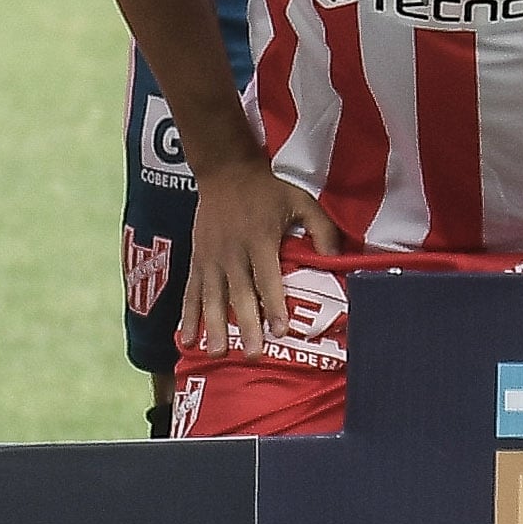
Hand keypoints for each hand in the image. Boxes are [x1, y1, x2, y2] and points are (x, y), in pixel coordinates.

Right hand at [182, 159, 334, 354]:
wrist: (225, 170)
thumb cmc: (268, 189)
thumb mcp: (301, 201)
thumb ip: (321, 229)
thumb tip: (335, 260)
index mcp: (260, 239)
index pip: (267, 277)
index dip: (274, 304)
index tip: (280, 330)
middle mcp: (233, 252)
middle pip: (239, 293)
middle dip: (246, 324)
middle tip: (252, 353)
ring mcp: (211, 257)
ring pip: (212, 297)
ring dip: (214, 327)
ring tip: (217, 353)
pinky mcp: (197, 260)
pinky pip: (191, 291)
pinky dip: (188, 316)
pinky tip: (188, 339)